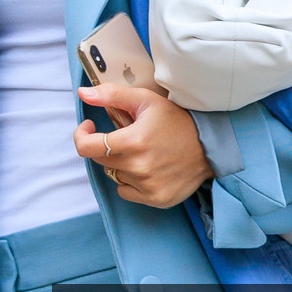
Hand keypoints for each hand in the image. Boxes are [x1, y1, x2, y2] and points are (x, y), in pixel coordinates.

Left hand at [75, 84, 213, 207]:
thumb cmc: (176, 120)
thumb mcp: (145, 100)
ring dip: (121, 163)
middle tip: (124, 136)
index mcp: (133, 140)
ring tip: (142, 152)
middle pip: (100, 160)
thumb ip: (111, 95)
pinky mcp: (155, 199)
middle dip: (105, 146)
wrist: (209, 146)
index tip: (89, 127)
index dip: (81, 135)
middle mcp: (139, 167)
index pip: (86, 147)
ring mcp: (147, 186)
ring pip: (114, 175)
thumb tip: (83, 93)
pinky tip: (148, 168)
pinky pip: (127, 191)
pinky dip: (131, 181)